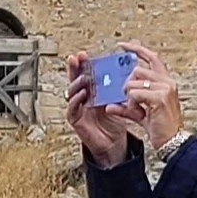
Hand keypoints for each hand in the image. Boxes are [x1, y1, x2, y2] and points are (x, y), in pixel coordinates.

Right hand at [66, 52, 141, 166]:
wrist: (114, 143)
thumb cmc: (115, 122)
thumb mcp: (117, 101)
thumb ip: (117, 88)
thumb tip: (125, 70)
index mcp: (92, 92)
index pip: (85, 74)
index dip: (83, 64)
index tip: (84, 54)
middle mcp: (82, 98)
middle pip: (74, 79)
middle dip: (74, 68)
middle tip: (76, 57)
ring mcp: (77, 108)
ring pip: (70, 92)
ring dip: (76, 83)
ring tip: (84, 77)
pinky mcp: (75, 120)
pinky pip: (71, 108)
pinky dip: (76, 100)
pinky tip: (82, 94)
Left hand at [122, 43, 184, 149]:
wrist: (172, 141)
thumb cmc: (161, 127)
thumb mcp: (141, 113)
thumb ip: (127, 106)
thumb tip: (109, 105)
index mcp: (166, 81)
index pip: (152, 57)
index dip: (137, 49)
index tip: (123, 45)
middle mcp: (167, 82)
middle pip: (137, 70)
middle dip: (127, 84)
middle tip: (127, 97)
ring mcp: (165, 88)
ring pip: (134, 81)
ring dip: (129, 95)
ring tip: (134, 107)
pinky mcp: (160, 97)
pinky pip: (136, 93)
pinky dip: (132, 103)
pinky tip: (138, 111)